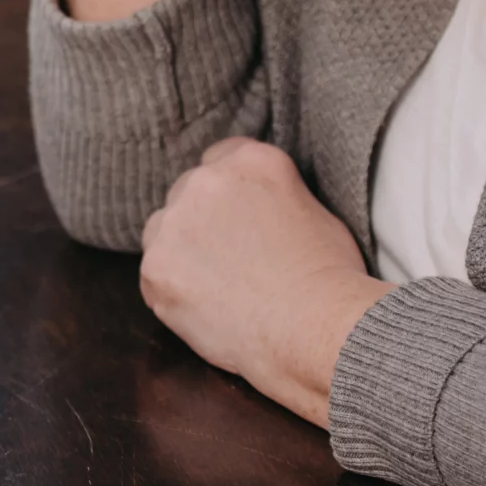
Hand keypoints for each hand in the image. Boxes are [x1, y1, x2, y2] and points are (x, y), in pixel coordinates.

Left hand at [139, 138, 393, 428]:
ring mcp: (176, 223)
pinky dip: (172, 291)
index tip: (235, 217)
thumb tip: (263, 212)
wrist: (317, 329)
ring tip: (217, 288)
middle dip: (202, 221)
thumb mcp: (317, 213)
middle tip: (229, 260)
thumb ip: (277, 198)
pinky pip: (153, 274)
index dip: (228, 192)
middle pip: (188, 192)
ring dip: (181, 251)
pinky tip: (205, 311)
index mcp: (252, 162)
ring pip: (163, 231)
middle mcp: (207, 181)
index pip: (221, 157)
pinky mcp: (157, 267)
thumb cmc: (331, 280)